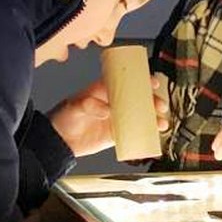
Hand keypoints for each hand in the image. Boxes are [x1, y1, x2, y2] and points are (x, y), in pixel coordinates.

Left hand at [47, 75, 169, 156]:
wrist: (60, 140)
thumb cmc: (65, 117)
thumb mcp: (75, 106)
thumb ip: (89, 105)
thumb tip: (107, 111)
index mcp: (105, 90)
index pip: (127, 82)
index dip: (142, 81)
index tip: (153, 82)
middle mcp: (114, 103)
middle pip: (138, 99)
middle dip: (152, 101)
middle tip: (160, 106)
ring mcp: (116, 118)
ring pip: (140, 116)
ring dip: (153, 118)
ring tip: (162, 123)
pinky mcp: (116, 134)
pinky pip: (134, 132)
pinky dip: (146, 133)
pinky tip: (155, 134)